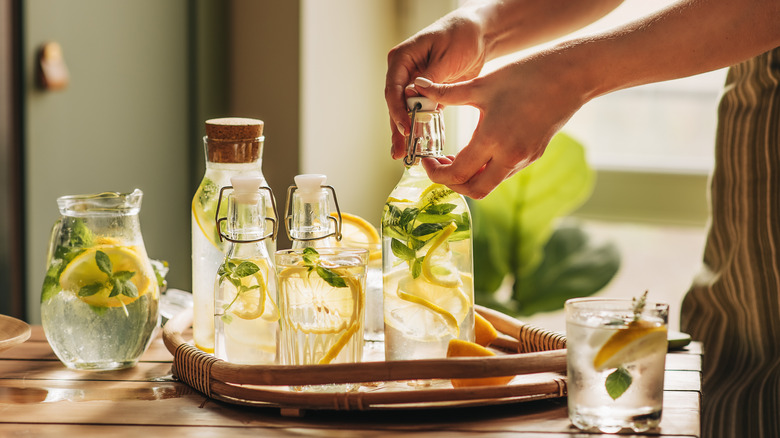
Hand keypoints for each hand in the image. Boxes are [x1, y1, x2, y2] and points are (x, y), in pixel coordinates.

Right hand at [385, 9, 487, 159]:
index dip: (397, 111)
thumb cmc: (462, 36)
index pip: (393, 88)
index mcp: (402, 58)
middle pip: (396, 104)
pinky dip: (421, 128)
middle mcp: (404, 72)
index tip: (405, 128)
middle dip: (398, 129)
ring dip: (406, 133)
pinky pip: (421, 113)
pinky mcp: (428, 93)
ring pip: (406, 112)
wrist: (479, 33)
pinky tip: (420, 146)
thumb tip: (413, 97)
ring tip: (404, 155)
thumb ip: (431, 79)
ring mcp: (414, 83)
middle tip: (399, 151)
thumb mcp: (446, 57)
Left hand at [414, 51, 588, 198]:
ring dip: (469, 177)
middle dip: (451, 184)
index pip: (456, 174)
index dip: (435, 172)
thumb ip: (446, 92)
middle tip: (439, 165)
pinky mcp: (534, 156)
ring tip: (454, 157)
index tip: (426, 160)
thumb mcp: (480, 84)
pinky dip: (486, 170)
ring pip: (490, 184)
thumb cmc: (524, 75)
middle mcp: (509, 156)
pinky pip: (504, 173)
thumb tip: (416, 85)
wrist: (570, 76)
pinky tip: (478, 151)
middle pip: (474, 191)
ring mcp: (524, 159)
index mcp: (492, 139)